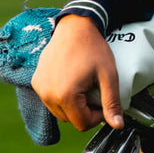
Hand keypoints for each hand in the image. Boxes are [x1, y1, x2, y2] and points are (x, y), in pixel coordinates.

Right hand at [31, 13, 124, 131]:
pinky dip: (61, 96)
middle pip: (70, 119)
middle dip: (85, 111)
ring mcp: (39, 88)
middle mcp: (47, 95)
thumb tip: (118, 126)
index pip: (82, 124)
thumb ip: (112, 102)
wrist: (75, 26)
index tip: (103, 101)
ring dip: (73, 106)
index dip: (97, 117)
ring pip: (59, 112)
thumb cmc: (93, 48)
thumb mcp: (108, 75)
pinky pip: (49, 99)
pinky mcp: (36, 81)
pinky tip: (71, 81)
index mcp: (65, 95)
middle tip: (94, 92)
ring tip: (83, 86)